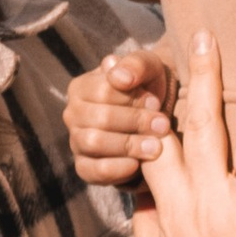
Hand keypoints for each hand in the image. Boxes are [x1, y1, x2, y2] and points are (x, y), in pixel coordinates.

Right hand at [65, 43, 176, 186]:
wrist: (156, 121)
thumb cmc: (149, 89)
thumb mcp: (150, 69)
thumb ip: (136, 65)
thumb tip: (118, 77)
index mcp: (82, 87)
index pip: (103, 91)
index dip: (132, 98)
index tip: (156, 103)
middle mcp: (72, 114)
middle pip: (100, 118)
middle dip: (135, 122)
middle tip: (163, 126)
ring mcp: (76, 141)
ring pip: (93, 143)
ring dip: (128, 146)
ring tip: (156, 147)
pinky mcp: (84, 167)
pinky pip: (92, 171)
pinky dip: (116, 169)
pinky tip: (138, 165)